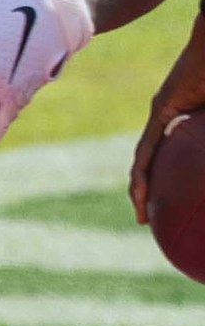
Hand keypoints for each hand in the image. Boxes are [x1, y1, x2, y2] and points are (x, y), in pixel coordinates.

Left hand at [130, 14, 204, 222]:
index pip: (172, 155)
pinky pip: (148, 147)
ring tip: (139, 213)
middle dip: (150, 188)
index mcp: (186, 119)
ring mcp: (162, 111)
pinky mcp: (161, 107)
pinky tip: (140, 192)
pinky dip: (143, 171)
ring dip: (140, 186)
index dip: (168, 179)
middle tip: (149, 218)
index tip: (169, 205)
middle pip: (154, 159)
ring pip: (145, 157)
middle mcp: (169, 116)